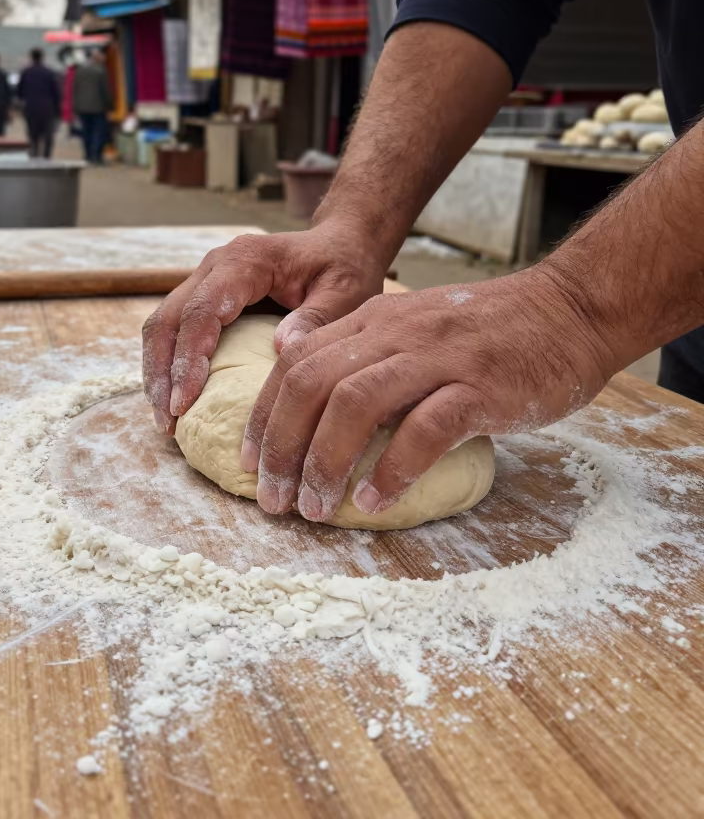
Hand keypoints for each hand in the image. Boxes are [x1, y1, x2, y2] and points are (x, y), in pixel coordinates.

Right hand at [142, 220, 387, 435]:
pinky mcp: (207, 296)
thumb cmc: (344, 266)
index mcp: (245, 261)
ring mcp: (207, 279)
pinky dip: (169, 365)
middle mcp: (216, 266)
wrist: (340, 244)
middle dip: (162, 372)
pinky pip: (175, 330)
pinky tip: (176, 400)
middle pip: (169, 319)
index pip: (201, 311)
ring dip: (158, 372)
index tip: (184, 403)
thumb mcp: (344, 291)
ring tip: (166, 420)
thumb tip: (281, 349)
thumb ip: (315, 318)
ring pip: (163, 325)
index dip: (188, 359)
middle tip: (168, 422)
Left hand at [241, 265, 620, 519]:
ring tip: (317, 509)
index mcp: (375, 320)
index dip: (264, 416)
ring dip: (325, 462)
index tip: (250, 464)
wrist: (570, 311)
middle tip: (275, 501)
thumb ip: (368, 352)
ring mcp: (437, 357)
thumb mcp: (417, 327)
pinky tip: (377, 501)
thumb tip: (314, 395)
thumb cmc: (493, 332)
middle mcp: (396, 333)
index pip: (296, 363)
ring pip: (354, 404)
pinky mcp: (479, 387)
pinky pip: (424, 429)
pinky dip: (392, 469)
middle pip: (311, 384)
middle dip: (282, 446)